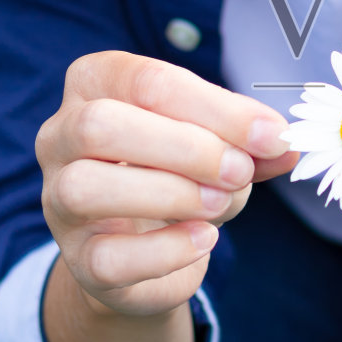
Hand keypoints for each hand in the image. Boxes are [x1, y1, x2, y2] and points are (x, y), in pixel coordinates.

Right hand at [36, 51, 296, 317]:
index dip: (216, 109)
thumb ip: (246, 140)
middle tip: (239, 172)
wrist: (147, 252)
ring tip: (221, 204)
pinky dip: (167, 250)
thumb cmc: (179, 174)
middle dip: (186, 148)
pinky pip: (109, 256)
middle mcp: (60, 135)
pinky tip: (203, 239)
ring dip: (171, 194)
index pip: (147, 81)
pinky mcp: (77, 259)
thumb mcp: (217, 144)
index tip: (270, 136)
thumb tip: (283, 143)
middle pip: (101, 125)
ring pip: (87, 187)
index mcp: (95, 84)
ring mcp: (58, 199)